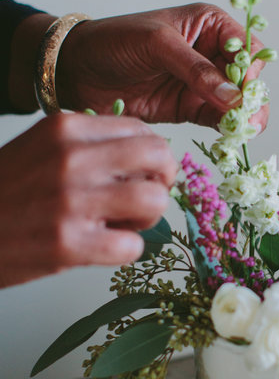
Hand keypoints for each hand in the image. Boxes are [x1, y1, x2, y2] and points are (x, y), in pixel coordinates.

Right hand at [0, 114, 176, 288]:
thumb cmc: (3, 192)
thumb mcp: (42, 149)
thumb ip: (89, 145)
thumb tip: (144, 154)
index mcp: (65, 128)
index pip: (142, 131)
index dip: (153, 157)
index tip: (146, 173)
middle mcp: (71, 158)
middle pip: (159, 157)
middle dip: (163, 180)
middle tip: (147, 197)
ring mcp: (70, 201)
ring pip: (154, 200)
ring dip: (148, 218)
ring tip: (124, 224)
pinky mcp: (68, 244)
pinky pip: (133, 246)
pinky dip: (126, 250)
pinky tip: (103, 247)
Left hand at [54, 3, 268, 128]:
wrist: (77, 70)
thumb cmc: (114, 41)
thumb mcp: (157, 45)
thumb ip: (196, 70)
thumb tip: (234, 96)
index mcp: (210, 26)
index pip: (247, 47)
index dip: (250, 69)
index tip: (242, 89)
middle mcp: (211, 53)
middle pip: (248, 78)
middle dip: (252, 98)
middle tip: (248, 119)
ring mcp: (202, 83)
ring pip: (237, 102)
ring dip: (243, 117)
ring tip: (242, 131)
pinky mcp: (189, 108)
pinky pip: (217, 119)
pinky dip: (226, 129)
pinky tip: (228, 136)